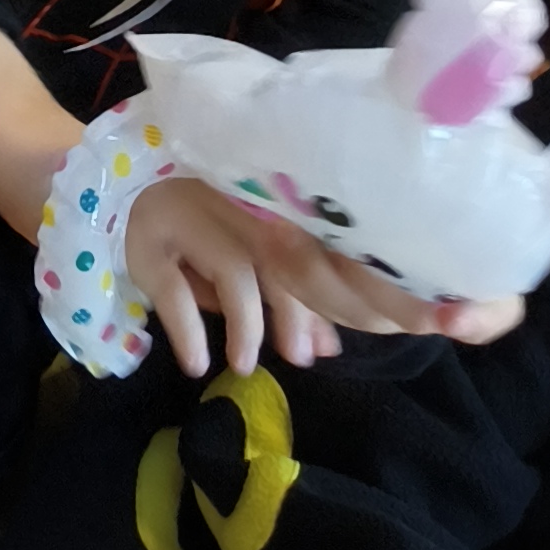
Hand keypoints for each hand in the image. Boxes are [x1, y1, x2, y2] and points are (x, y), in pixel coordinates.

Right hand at [126, 175, 526, 376]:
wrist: (114, 182)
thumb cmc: (196, 219)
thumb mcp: (248, 256)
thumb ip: (290, 296)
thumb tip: (330, 348)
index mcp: (282, 202)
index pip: (346, 246)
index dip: (388, 290)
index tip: (435, 322)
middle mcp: (246, 202)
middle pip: (299, 260)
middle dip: (322, 312)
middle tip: (313, 360)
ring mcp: (196, 214)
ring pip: (243, 270)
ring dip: (251, 326)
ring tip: (247, 368)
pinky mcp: (151, 237)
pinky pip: (176, 286)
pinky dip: (191, 329)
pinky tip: (200, 363)